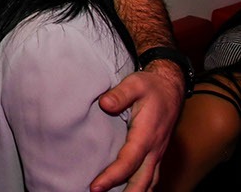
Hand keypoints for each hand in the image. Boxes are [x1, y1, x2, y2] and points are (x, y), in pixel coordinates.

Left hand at [91, 62, 183, 190]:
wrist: (170, 87)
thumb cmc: (150, 86)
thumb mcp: (134, 84)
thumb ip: (120, 94)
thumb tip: (105, 104)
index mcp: (147, 134)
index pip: (129, 161)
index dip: (112, 176)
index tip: (95, 186)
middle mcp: (154, 148)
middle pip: (141, 180)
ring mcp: (157, 152)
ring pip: (148, 181)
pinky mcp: (156, 153)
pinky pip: (151, 176)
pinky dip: (142, 187)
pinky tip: (130, 191)